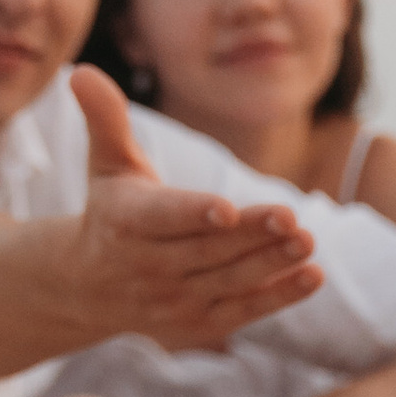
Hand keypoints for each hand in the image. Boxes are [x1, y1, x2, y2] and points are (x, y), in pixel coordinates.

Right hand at [67, 68, 322, 352]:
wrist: (88, 288)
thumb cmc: (111, 211)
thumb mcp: (106, 164)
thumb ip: (106, 119)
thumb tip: (83, 71)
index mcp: (125, 222)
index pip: (163, 218)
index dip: (194, 214)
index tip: (226, 209)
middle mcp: (146, 267)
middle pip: (206, 250)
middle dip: (251, 235)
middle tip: (292, 217)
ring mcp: (172, 300)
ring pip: (228, 281)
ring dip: (271, 264)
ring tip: (307, 241)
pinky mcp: (196, 325)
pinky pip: (242, 312)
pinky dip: (279, 297)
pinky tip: (312, 276)